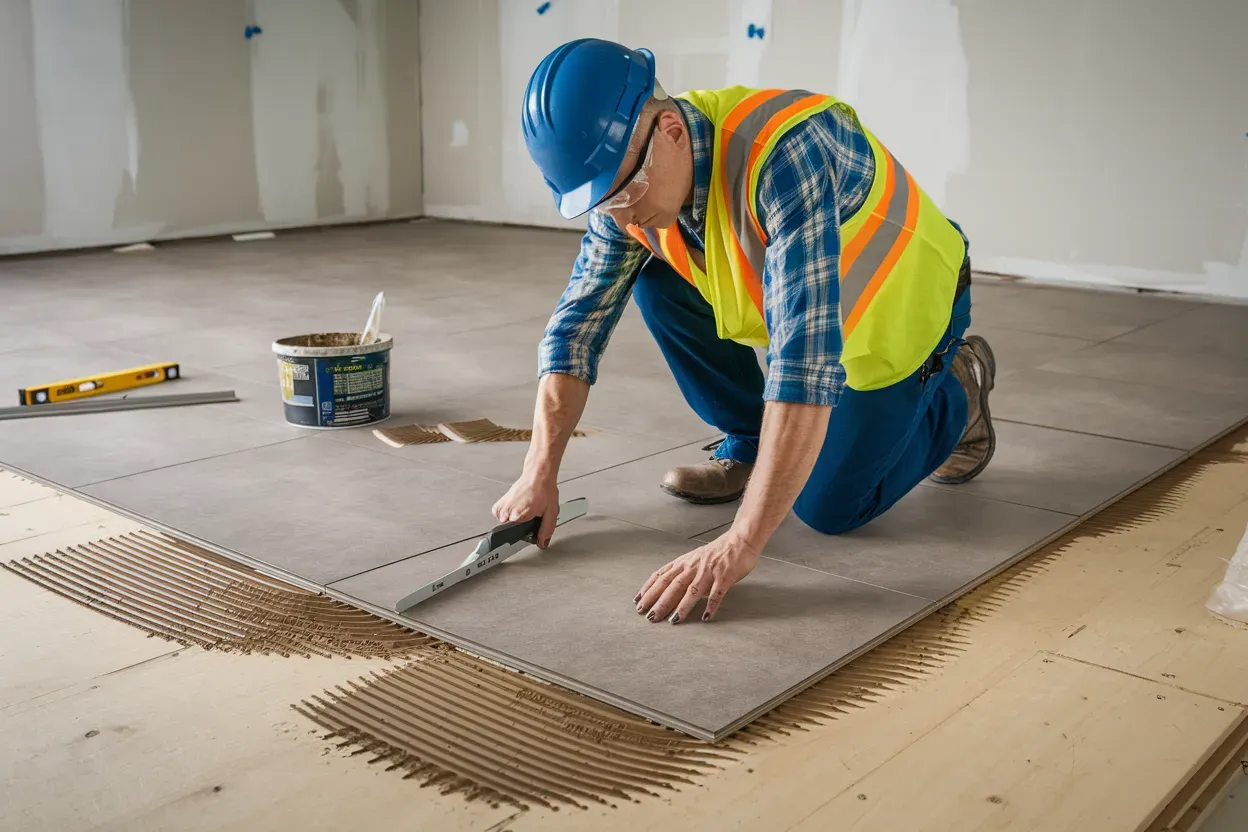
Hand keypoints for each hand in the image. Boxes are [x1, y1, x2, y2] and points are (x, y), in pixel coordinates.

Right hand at [492, 472, 559, 548]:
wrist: (537, 475)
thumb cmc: (544, 489)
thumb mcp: (551, 512)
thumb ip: (546, 530)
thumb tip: (542, 543)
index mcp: (520, 515)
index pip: (518, 535)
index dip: (525, 534)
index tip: (529, 529)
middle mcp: (508, 512)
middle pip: (512, 530)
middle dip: (522, 526)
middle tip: (530, 515)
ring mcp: (503, 507)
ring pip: (505, 523)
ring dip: (513, 520)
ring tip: (523, 510)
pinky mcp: (500, 503)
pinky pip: (498, 516)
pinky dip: (506, 514)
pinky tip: (515, 509)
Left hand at [634, 531, 760, 623]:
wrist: (740, 541)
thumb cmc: (717, 552)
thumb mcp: (694, 559)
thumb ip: (682, 572)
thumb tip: (669, 590)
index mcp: (684, 562)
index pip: (661, 576)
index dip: (649, 589)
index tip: (638, 601)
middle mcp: (693, 567)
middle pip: (672, 585)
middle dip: (659, 601)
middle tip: (649, 616)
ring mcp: (709, 572)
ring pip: (692, 590)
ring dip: (682, 606)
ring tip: (673, 620)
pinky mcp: (725, 577)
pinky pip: (717, 593)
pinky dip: (711, 605)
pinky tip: (706, 616)